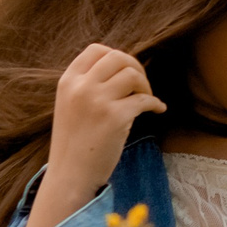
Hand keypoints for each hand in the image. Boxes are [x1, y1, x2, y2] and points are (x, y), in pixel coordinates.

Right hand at [18, 43, 164, 226]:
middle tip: (142, 85)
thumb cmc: (74, 143)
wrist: (70, 176)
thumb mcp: (70, 105)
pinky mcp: (114, 117)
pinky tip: (158, 110)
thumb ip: (88, 85)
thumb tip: (122, 67)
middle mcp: (80, 87)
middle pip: (117, 57)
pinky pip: (144, 99)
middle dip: (135, 67)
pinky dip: (155, 103)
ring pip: (132, 75)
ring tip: (147, 99)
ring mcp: (97, 100)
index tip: (126, 71)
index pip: (96, 50)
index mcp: (68, 81)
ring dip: (145, 85)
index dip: (116, 56)